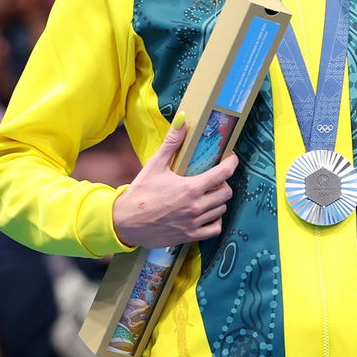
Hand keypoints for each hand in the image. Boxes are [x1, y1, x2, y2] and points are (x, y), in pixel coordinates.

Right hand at [110, 119, 238, 247]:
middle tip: (214, 178)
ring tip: (208, 194)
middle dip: (223, 183)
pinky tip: (207, 213)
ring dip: (218, 200)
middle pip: (226, 192)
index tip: (231, 158)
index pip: (223, 173)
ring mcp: (194, 223)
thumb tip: (182, 119)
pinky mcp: (190, 236)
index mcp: (190, 188)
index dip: (231, 163)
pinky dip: (215, 220)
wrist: (124, 222)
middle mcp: (196, 207)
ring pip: (221, 209)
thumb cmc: (140, 193)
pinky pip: (215, 229)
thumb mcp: (155, 165)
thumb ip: (172, 143)